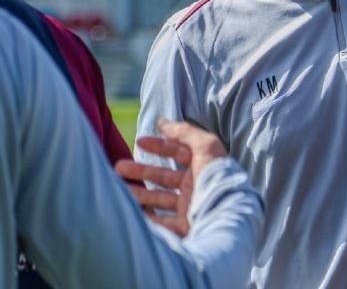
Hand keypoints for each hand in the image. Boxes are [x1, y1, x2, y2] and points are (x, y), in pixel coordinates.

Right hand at [116, 119, 227, 236]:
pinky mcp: (184, 228)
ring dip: (139, 193)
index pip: (180, 153)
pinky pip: (161, 223)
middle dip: (142, 170)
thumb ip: (186, 133)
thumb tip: (164, 122)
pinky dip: (146, 218)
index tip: (139, 141)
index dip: (161, 145)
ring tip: (117, 189)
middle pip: (165, 176)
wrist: (225, 214)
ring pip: (160, 199)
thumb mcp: (206, 147)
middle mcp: (196, 187)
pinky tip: (130, 211)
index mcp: (204, 167)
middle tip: (118, 167)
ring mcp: (190, 208)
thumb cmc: (216, 177)